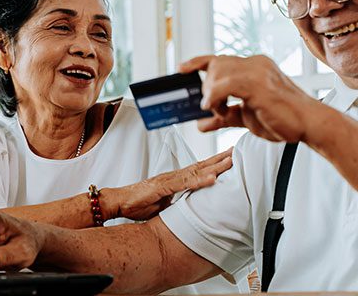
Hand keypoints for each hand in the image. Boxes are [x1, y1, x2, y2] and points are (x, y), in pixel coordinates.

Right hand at [105, 148, 232, 220]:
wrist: (117, 202)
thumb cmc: (137, 203)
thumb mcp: (164, 205)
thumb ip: (178, 202)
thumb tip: (191, 207)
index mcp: (175, 180)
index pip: (199, 169)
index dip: (216, 163)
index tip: (231, 158)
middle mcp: (173, 176)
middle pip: (201, 165)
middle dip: (221, 158)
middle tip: (239, 151)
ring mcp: (168, 179)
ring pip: (196, 171)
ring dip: (214, 166)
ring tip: (231, 161)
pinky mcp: (161, 187)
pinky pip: (183, 183)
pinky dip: (199, 181)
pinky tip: (211, 179)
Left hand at [179, 55, 319, 142]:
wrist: (309, 125)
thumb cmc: (283, 119)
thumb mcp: (245, 117)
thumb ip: (223, 117)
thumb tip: (201, 124)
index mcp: (254, 67)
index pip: (220, 58)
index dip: (198, 62)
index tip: (181, 69)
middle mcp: (255, 63)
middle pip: (215, 64)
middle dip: (206, 87)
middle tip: (212, 108)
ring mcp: (258, 71)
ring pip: (217, 72)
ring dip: (211, 95)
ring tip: (220, 111)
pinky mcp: (258, 84)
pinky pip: (225, 85)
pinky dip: (215, 97)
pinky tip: (215, 108)